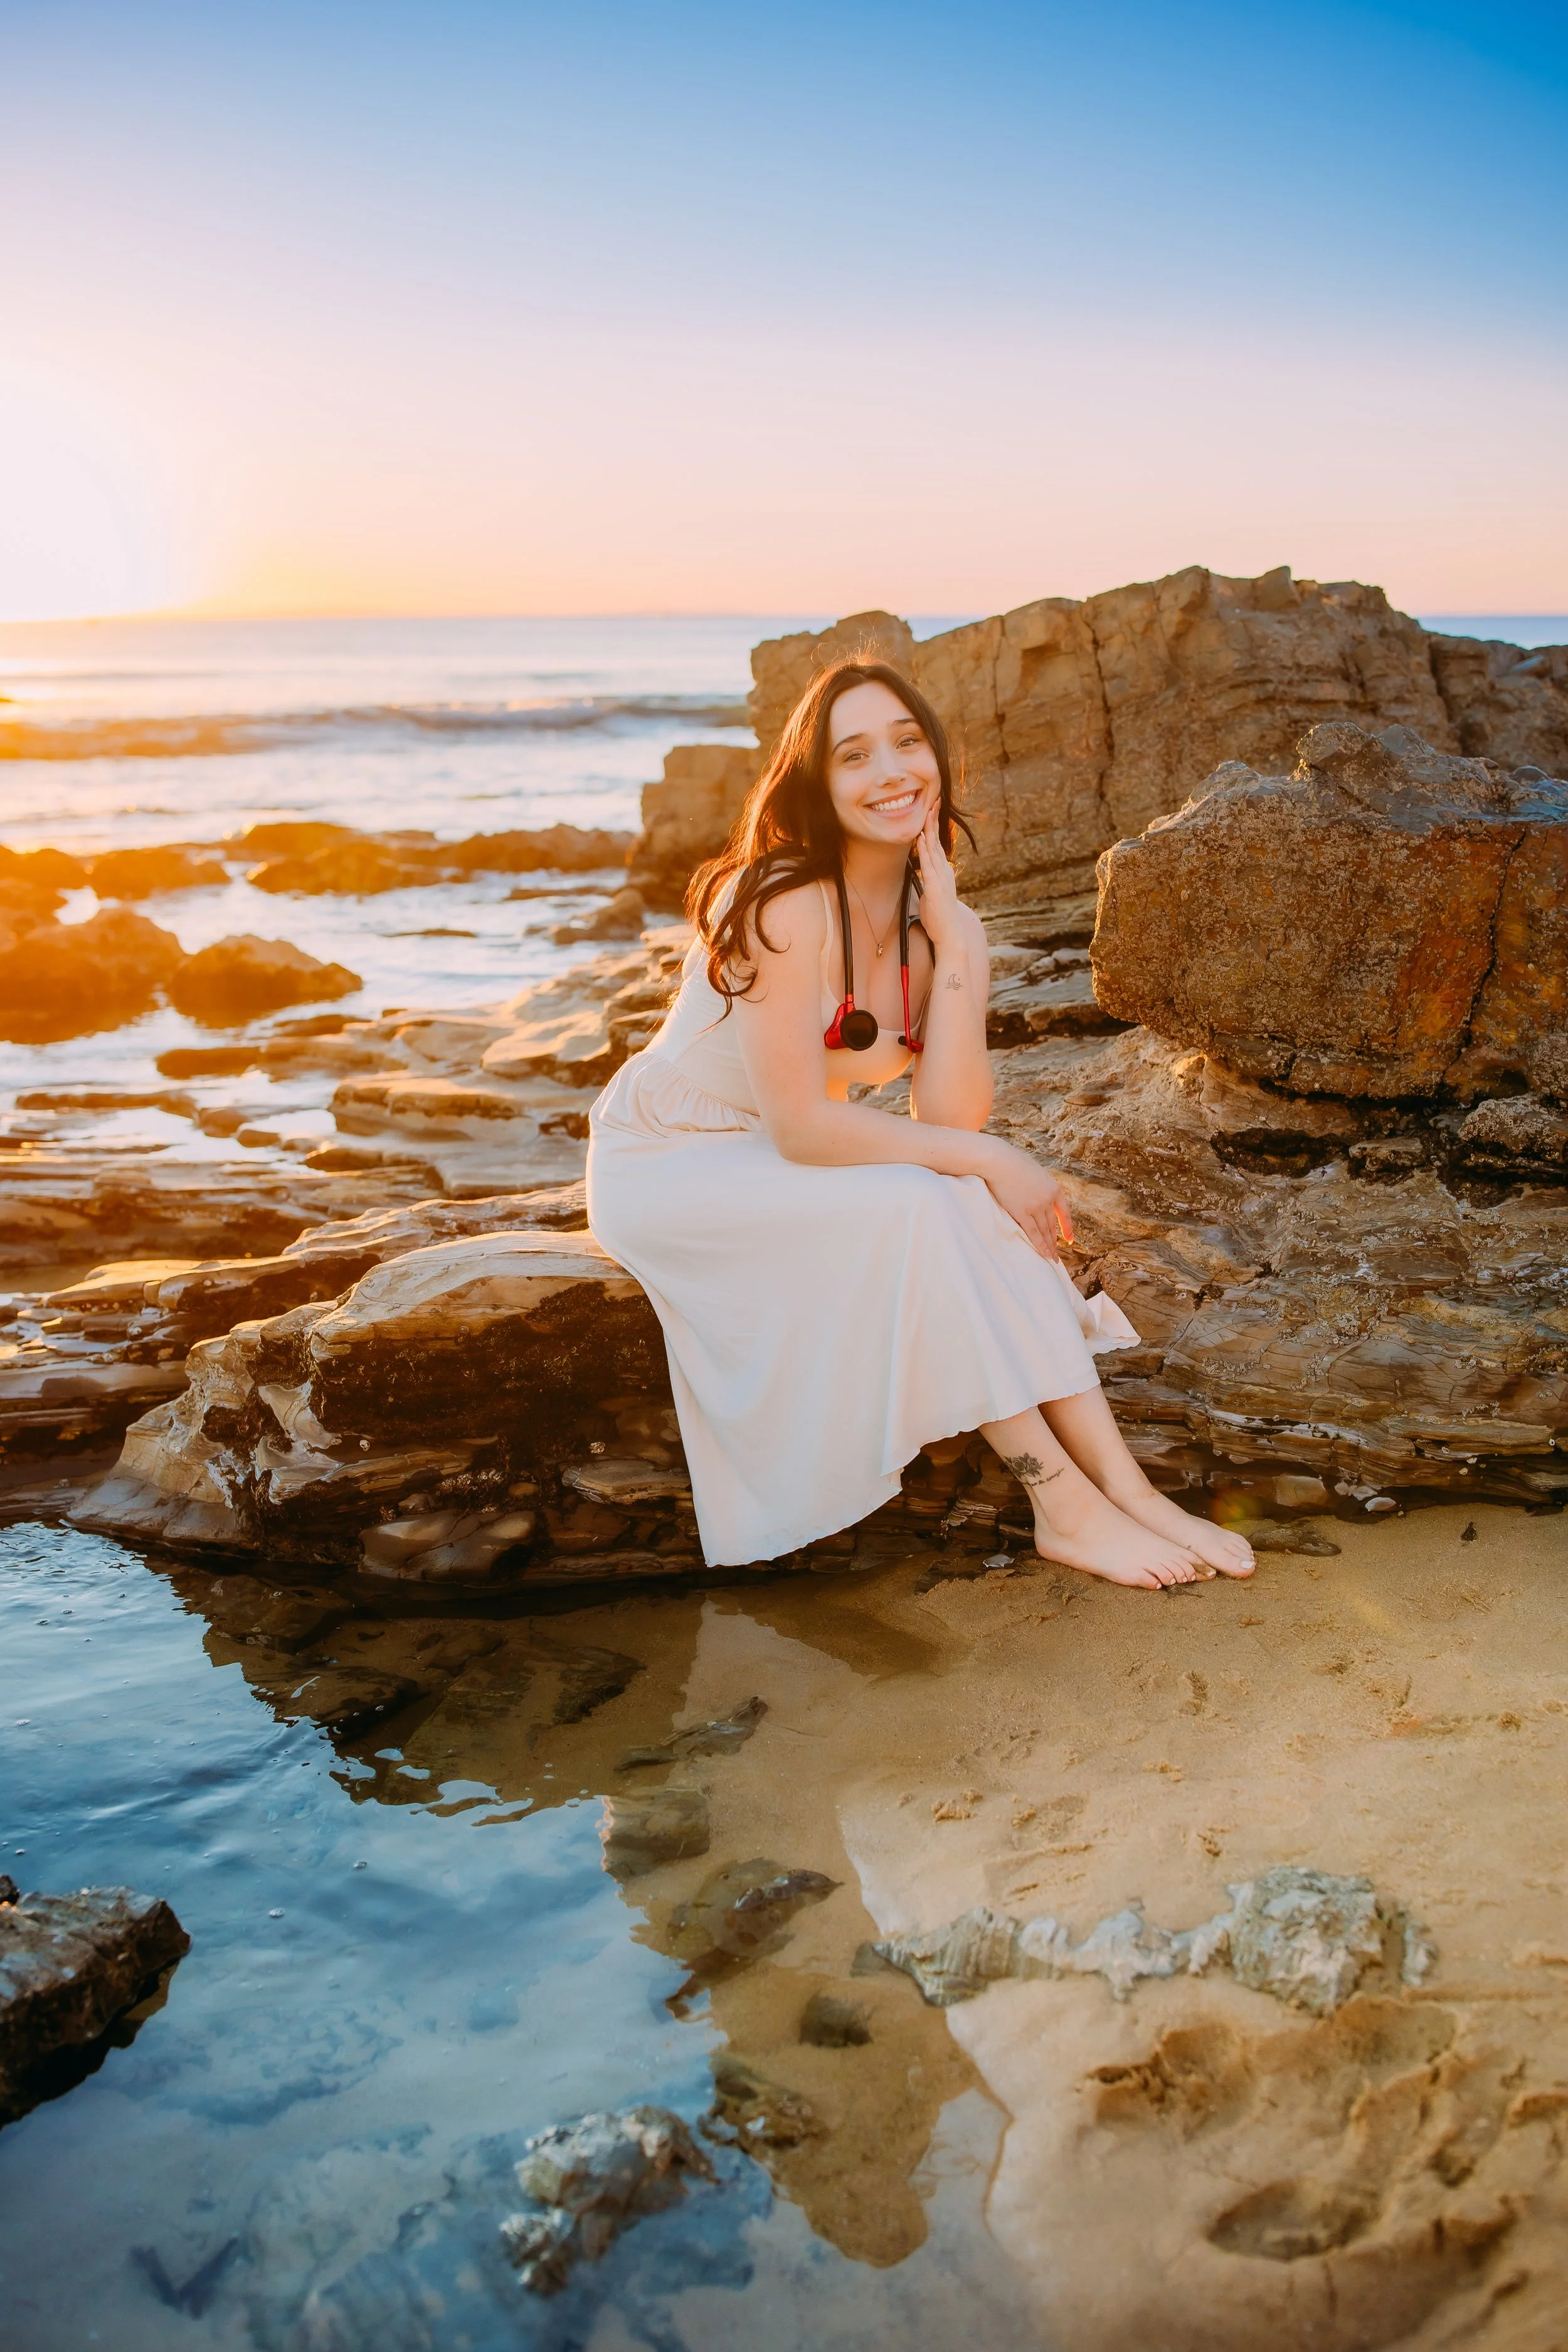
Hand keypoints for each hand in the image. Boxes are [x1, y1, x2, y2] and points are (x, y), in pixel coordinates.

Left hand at [912, 802, 964, 952]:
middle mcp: (944, 872)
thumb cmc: (940, 919)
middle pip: (937, 841)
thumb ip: (928, 885)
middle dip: (934, 821)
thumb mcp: (932, 897)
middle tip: (933, 801)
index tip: (931, 812)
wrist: (951, 935)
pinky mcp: (935, 887)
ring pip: (933, 849)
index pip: (937, 846)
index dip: (933, 828)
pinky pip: (928, 864)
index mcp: (943, 873)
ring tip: (927, 812)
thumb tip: (923, 878)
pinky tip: (919, 838)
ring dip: (929, 830)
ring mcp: (941, 878)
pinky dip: (923, 850)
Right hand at [982, 1144, 1074, 1260]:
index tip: (1069, 1239)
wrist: (999, 1161)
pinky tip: (1044, 1254)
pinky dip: (1040, 1245)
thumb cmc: (1011, 1163)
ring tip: (1051, 1259)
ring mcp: (1036, 1206)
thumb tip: (1035, 1194)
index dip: (1067, 1227)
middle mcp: (1048, 1199)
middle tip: (1057, 1255)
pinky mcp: (1022, 1212)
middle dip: (1055, 1241)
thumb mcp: (1033, 1172)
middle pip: (1052, 1225)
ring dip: (1048, 1247)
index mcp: (1054, 1188)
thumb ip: (1037, 1186)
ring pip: (1045, 1231)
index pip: (1064, 1212)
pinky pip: (1033, 1233)